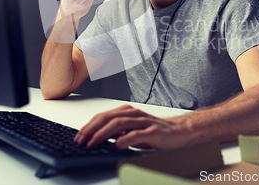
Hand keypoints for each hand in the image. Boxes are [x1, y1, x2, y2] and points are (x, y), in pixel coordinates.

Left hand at [74, 105, 189, 150]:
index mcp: (127, 112)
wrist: (180, 132)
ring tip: (93, 143)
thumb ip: (117, 131)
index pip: (103, 116)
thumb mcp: (132, 130)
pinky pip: (137, 135)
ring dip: (103, 134)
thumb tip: (97, 137)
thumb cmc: (155, 132)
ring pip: (119, 124)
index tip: (78, 136)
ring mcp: (144, 122)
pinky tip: (117, 146)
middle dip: (91, 129)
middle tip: (81, 140)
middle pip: (108, 118)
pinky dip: (125, 140)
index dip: (89, 126)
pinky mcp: (153, 132)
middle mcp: (134, 114)